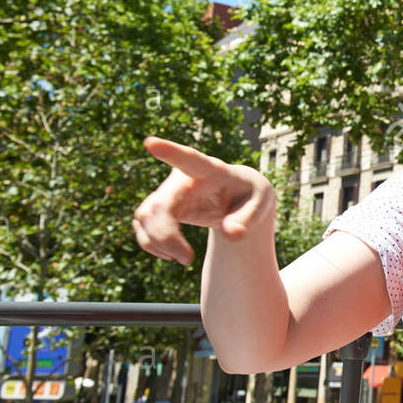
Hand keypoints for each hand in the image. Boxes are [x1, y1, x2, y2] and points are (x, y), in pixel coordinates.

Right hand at [132, 136, 275, 265]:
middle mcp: (183, 177)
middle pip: (161, 204)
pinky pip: (141, 223)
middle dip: (166, 235)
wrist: (238, 196)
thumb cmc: (250, 195)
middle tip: (187, 260)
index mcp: (211, 170)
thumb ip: (247, 219)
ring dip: (157, 241)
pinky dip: (150, 242)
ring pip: (146, 214)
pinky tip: (170, 254)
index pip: (190, 159)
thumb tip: (231, 235)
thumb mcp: (260, 204)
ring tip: (185, 259)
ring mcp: (169, 191)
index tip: (150, 143)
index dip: (170, 152)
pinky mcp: (160, 205)